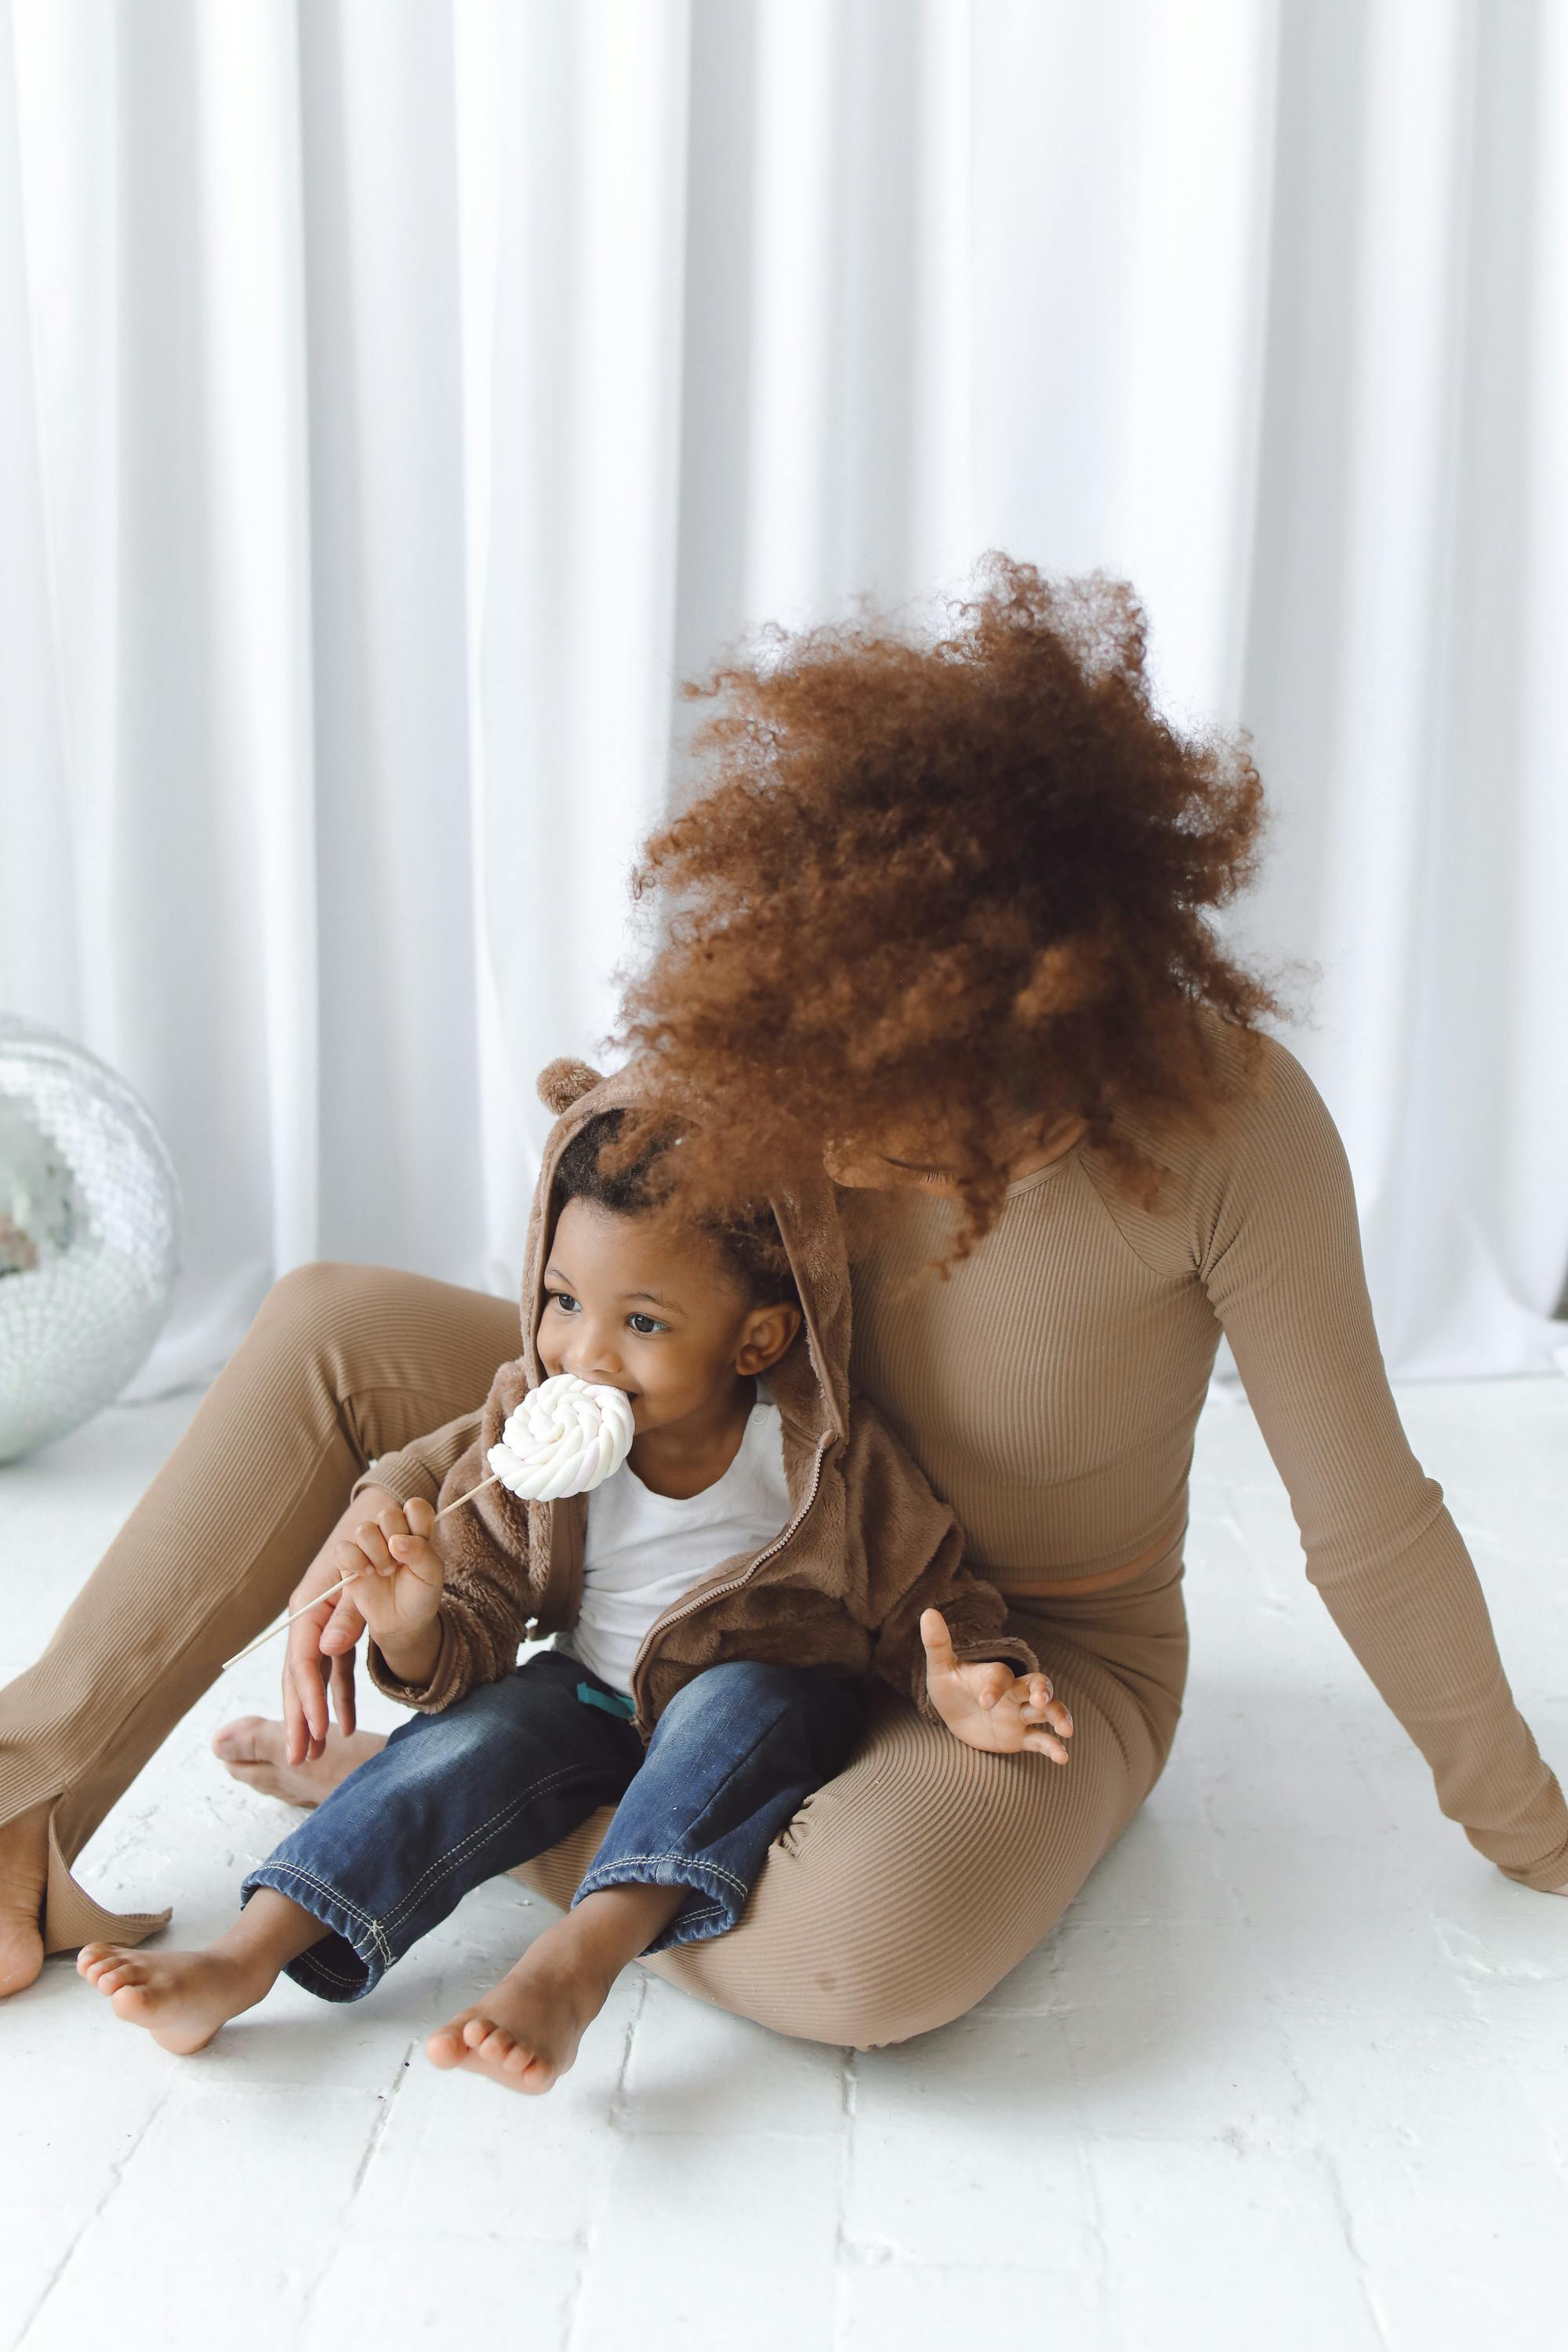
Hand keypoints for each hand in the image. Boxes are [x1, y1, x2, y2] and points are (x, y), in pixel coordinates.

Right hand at [282, 1499, 441, 1766]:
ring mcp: (321, 1626)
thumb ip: (348, 1614)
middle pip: (298, 1676)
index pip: (302, 1662)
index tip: (315, 1732)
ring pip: (313, 1678)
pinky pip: (333, 1669)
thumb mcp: (362, 1579)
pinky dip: (337, 1695)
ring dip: (315, 1714)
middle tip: (301, 1759)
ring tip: (316, 1753)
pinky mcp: (336, 1630)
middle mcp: (308, 1619)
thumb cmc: (373, 1544)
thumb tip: (327, 1652)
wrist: (382, 1519)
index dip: (307, 1699)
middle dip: (300, 1719)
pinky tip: (342, 1723)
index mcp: (308, 1606)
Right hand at [330, 1497, 444, 1650]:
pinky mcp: (348, 1559)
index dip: (417, 1522)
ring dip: (376, 1554)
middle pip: (388, 1514)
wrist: (402, 1621)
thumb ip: (421, 1553)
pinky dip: (355, 1561)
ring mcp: (368, 1544)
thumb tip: (396, 1541)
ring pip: (364, 1529)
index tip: (420, 1542)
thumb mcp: (432, 1575)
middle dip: (395, 1541)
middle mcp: (390, 1531)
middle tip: (400, 1564)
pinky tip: (366, 1574)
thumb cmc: (420, 1594)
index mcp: (415, 1529)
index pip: (415, 1506)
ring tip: (385, 1572)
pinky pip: (343, 1548)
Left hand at [920, 1608, 1073, 1759]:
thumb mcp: (940, 1667)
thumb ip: (937, 1643)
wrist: (953, 1712)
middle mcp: (1013, 1693)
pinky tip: (1062, 1757)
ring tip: (1066, 1730)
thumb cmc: (949, 1685)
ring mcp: (1018, 1714)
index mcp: (995, 1676)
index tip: (984, 1702)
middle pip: (1038, 1685)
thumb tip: (927, 1613)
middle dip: (1043, 1691)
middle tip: (1041, 1701)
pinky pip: (1040, 1740)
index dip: (995, 1688)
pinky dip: (1053, 1747)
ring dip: (1059, 1717)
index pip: (1001, 1676)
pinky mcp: (1019, 1736)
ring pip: (1047, 1711)